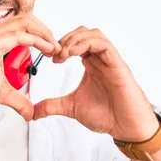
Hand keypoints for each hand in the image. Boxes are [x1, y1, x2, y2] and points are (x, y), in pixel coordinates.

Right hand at [0, 15, 61, 120]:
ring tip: (55, 47)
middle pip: (29, 20)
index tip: (54, 51)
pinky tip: (46, 49)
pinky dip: (36, 40)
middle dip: (47, 31)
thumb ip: (17, 100)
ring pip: (26, 22)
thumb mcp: (0, 93)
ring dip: (45, 33)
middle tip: (58, 48)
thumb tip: (30, 112)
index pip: (26, 28)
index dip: (43, 36)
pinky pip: (18, 35)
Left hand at [33, 26, 158, 141]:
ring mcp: (110, 60)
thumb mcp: (72, 108)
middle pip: (84, 33)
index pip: (76, 42)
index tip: (49, 57)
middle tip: (53, 53)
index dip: (60, 45)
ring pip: (93, 34)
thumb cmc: (107, 115)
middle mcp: (101, 59)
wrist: (127, 127)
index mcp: (91, 64)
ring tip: (62, 53)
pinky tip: (72, 54)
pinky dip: (86, 44)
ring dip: (74, 39)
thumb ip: (52, 106)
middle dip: (65, 39)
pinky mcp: (118, 65)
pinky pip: (103, 44)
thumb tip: (33, 112)